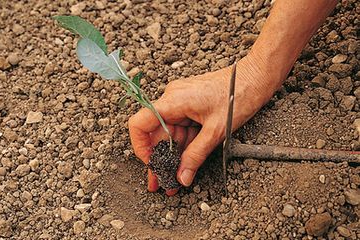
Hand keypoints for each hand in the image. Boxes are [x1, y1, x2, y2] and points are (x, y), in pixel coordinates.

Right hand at [128, 55, 274, 194]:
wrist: (256, 77)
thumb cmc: (239, 94)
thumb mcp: (216, 131)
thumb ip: (196, 155)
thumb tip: (182, 176)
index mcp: (173, 100)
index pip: (140, 123)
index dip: (140, 146)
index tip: (151, 164)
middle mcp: (172, 99)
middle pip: (156, 133)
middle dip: (158, 159)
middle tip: (160, 182)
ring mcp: (181, 102)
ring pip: (170, 133)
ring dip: (171, 155)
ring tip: (173, 178)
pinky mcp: (190, 106)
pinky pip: (181, 128)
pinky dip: (182, 146)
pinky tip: (182, 163)